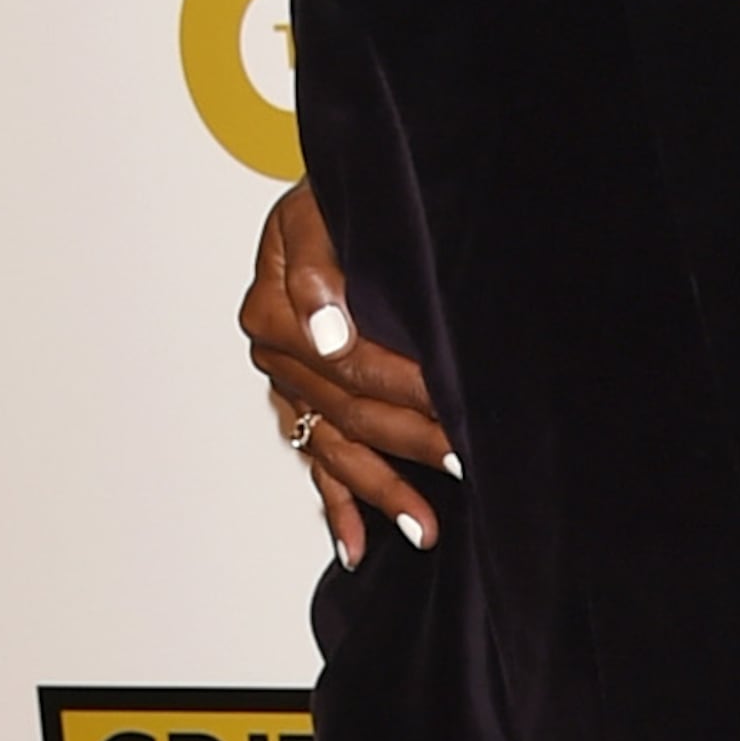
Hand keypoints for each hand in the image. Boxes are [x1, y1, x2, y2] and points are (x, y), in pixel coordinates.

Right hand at [238, 182, 451, 563]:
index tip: (453, 406)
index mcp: (276, 308)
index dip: (404, 388)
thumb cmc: (339, 197)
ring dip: (381, 493)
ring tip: (425, 528)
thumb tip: (327, 331)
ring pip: (337, 451)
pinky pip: (317, 465)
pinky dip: (338, 507)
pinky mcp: (300, 404)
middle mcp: (278, 353)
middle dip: (410, 444)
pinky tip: (357, 547)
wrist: (338, 193)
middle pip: (349, 413)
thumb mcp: (321, 208)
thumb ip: (320, 265)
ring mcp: (289, 385)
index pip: (348, 363)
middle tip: (463, 464)